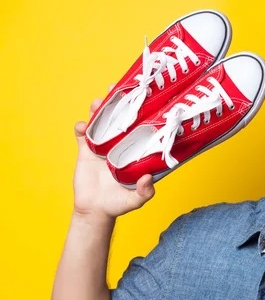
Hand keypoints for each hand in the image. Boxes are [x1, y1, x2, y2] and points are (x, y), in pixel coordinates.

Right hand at [73, 85, 154, 220]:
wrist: (94, 210)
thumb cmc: (119, 204)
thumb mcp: (136, 200)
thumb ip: (145, 192)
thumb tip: (147, 179)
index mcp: (136, 152)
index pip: (141, 128)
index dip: (142, 113)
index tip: (144, 99)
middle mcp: (121, 145)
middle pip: (120, 118)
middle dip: (118, 102)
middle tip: (116, 89)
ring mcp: (103, 145)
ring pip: (101, 121)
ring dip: (98, 109)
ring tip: (98, 102)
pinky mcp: (86, 150)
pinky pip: (82, 133)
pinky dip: (81, 127)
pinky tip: (82, 127)